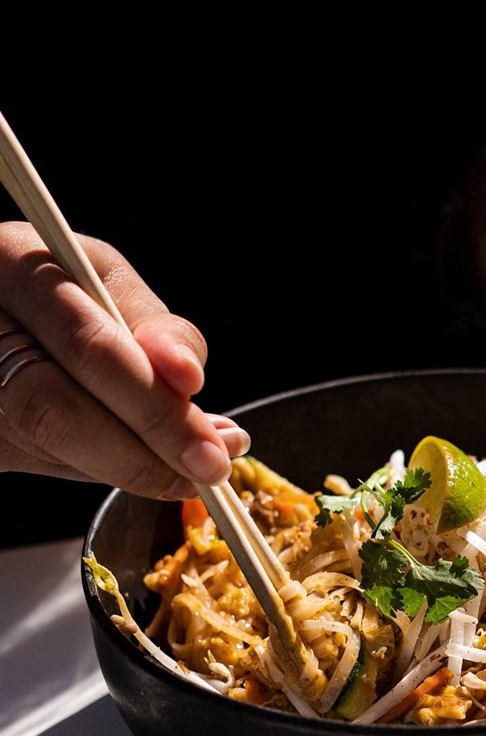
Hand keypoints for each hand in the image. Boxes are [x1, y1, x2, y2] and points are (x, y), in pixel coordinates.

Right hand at [0, 222, 249, 498]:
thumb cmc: (58, 282)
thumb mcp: (106, 279)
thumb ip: (153, 326)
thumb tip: (189, 379)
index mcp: (10, 265)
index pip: (88, 349)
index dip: (155, 404)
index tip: (215, 441)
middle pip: (55, 410)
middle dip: (144, 452)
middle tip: (209, 470)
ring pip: (46, 447)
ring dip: (130, 466)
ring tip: (190, 468)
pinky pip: (39, 460)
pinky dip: (100, 465)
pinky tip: (141, 459)